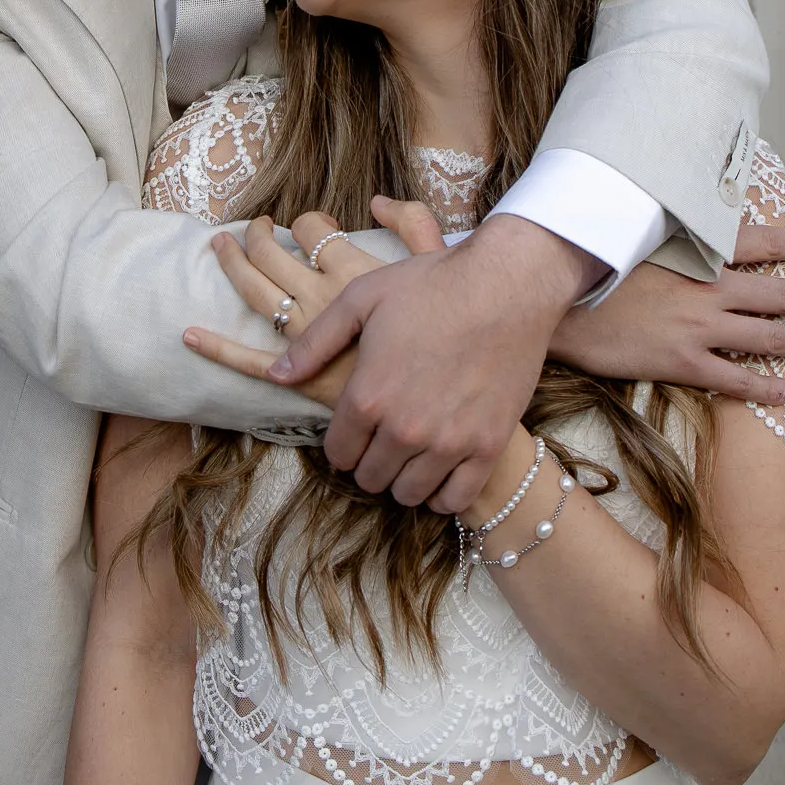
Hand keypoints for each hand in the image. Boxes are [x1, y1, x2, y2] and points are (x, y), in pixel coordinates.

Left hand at [182, 201, 443, 406]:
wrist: (456, 391)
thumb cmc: (451, 324)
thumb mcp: (439, 262)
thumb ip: (414, 223)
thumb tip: (377, 201)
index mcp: (352, 269)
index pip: (310, 228)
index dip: (306, 221)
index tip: (313, 227)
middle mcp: (324, 299)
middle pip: (271, 256)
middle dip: (255, 236)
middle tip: (248, 230)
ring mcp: (309, 340)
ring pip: (257, 295)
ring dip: (233, 266)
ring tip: (219, 248)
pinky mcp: (304, 380)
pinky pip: (251, 363)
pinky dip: (218, 349)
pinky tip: (190, 335)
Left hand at [269, 213, 594, 513]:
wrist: (507, 284)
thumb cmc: (431, 284)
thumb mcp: (361, 300)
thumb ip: (315, 343)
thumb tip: (276, 375)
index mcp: (367, 396)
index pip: (337, 453)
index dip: (342, 443)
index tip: (353, 431)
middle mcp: (403, 429)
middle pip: (370, 477)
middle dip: (369, 461)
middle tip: (381, 441)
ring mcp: (448, 443)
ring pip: (408, 493)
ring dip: (402, 479)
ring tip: (409, 456)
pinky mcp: (488, 447)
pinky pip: (455, 500)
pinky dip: (442, 494)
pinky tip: (440, 473)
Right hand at [550, 220, 784, 402]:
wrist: (557, 304)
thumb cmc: (589, 269)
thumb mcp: (633, 238)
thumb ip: (666, 235)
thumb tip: (681, 229)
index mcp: (694, 252)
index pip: (757, 242)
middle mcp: (706, 288)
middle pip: (774, 294)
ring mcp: (698, 327)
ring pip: (766, 337)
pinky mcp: (683, 362)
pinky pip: (737, 379)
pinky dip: (766, 388)